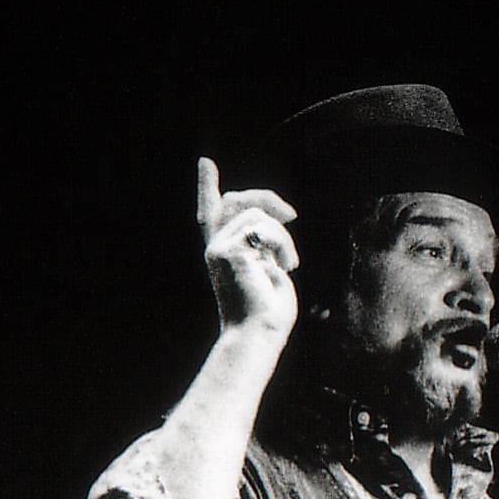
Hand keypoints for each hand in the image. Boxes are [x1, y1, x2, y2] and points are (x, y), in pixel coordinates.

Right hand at [197, 156, 300, 343]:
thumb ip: (263, 244)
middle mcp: (215, 248)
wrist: (259, 336)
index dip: (208, 187)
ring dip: (283, 236)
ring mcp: (219, 248)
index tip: (206, 163)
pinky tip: (287, 267)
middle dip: (267, 198)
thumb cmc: (267, 314)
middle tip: (292, 213)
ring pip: (257, 214)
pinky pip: (265, 227)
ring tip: (289, 264)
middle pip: (235, 201)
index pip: (211, 214)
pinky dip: (284, 245)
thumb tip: (278, 218)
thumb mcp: (268, 269)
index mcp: (224, 254)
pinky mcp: (229, 250)